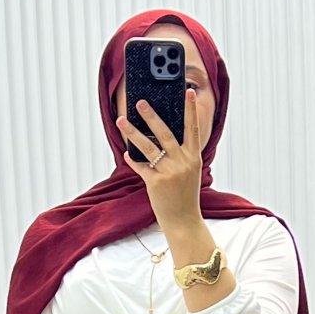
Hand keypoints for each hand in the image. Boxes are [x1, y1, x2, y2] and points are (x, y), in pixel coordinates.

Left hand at [116, 87, 201, 230]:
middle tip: (140, 102)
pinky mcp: (156, 183)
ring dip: (132, 132)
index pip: (192, 129)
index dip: (190, 110)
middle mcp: (182, 162)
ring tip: (121, 121)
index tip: (187, 92)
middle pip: (165, 133)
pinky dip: (132, 160)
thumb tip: (159, 136)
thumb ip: (179, 155)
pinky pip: (140, 166)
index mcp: (193, 158)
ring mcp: (169, 172)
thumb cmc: (184, 195)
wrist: (184, 221)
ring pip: (147, 147)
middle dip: (151, 115)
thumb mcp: (189, 172)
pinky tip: (127, 154)